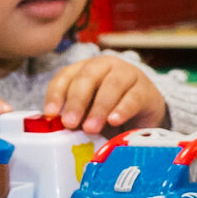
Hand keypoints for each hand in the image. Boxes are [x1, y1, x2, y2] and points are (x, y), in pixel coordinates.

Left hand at [46, 54, 166, 135]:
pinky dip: (122, 109)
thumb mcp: (88, 113)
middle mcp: (105, 66)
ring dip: (99, 107)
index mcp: (85, 69)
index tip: (50, 114)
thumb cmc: (110, 111)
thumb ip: (75, 117)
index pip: (66, 76)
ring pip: (111, 85)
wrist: (145, 112)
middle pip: (87, 77)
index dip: (56, 94)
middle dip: (76, 101)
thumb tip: (59, 131)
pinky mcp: (146, 89)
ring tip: (91, 128)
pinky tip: (114, 120)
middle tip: (70, 123)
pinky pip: (133, 97)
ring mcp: (128, 74)